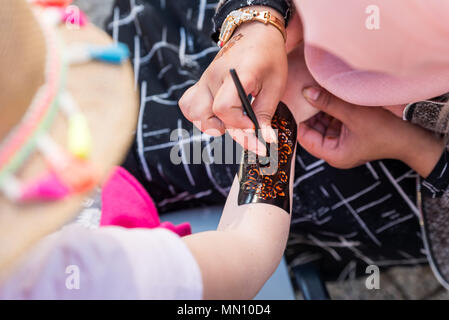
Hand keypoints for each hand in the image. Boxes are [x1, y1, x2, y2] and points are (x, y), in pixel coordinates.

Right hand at [179, 6, 287, 155]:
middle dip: (228, 130)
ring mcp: (204, 79)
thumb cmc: (268, 58)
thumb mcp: (275, 86)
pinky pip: (188, 104)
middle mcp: (214, 77)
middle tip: (247, 130)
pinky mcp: (201, 83)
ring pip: (193, 111)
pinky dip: (198, 116)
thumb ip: (265, 114)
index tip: (253, 127)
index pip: (224, 107)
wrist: (255, 33)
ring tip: (228, 122)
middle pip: (207, 114)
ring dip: (209, 124)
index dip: (238, 124)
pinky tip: (215, 116)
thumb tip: (266, 140)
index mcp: (236, 74)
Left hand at [298, 86, 444, 177]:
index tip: (292, 101)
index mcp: (333, 154)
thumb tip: (306, 93)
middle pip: (312, 130)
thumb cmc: (385, 130)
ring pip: (322, 124)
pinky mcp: (349, 134)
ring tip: (316, 90)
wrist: (411, 137)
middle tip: (302, 91)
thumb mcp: (353, 114)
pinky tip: (329, 95)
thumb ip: (328, 103)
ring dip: (321, 109)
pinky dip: (331, 110)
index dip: (297, 119)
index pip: (304, 137)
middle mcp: (334, 151)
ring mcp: (342, 143)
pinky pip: (333, 121)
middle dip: (309, 112)